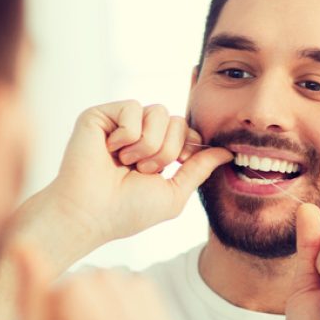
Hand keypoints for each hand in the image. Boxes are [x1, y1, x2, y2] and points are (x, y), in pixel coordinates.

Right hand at [44, 100, 231, 258]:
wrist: (91, 212)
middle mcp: (140, 135)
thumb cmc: (128, 211)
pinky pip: (132, 107)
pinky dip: (126, 134)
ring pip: (158, 112)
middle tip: (142, 171)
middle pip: (177, 121)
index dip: (188, 147)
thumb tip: (227, 152)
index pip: (187, 131)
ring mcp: (120, 124)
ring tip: (126, 163)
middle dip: (166, 152)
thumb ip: (200, 169)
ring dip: (147, 145)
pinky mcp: (101, 115)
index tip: (175, 166)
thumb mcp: (175, 193)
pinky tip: (110, 150)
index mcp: (158, 152)